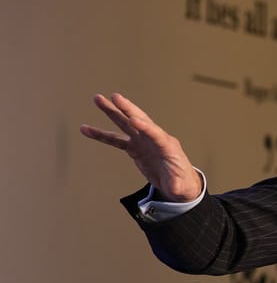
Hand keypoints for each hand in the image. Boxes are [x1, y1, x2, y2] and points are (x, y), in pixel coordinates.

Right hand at [80, 93, 201, 201]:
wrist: (178, 184)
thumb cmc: (182, 182)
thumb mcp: (181, 186)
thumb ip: (177, 184)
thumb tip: (175, 186)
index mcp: (168, 146)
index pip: (155, 133)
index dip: (144, 126)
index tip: (133, 119)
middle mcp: (154, 139)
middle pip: (139, 120)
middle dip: (128, 109)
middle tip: (115, 97)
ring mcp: (144, 142)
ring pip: (125, 124)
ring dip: (112, 112)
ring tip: (98, 100)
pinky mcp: (135, 149)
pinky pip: (115, 140)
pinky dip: (101, 135)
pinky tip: (87, 129)